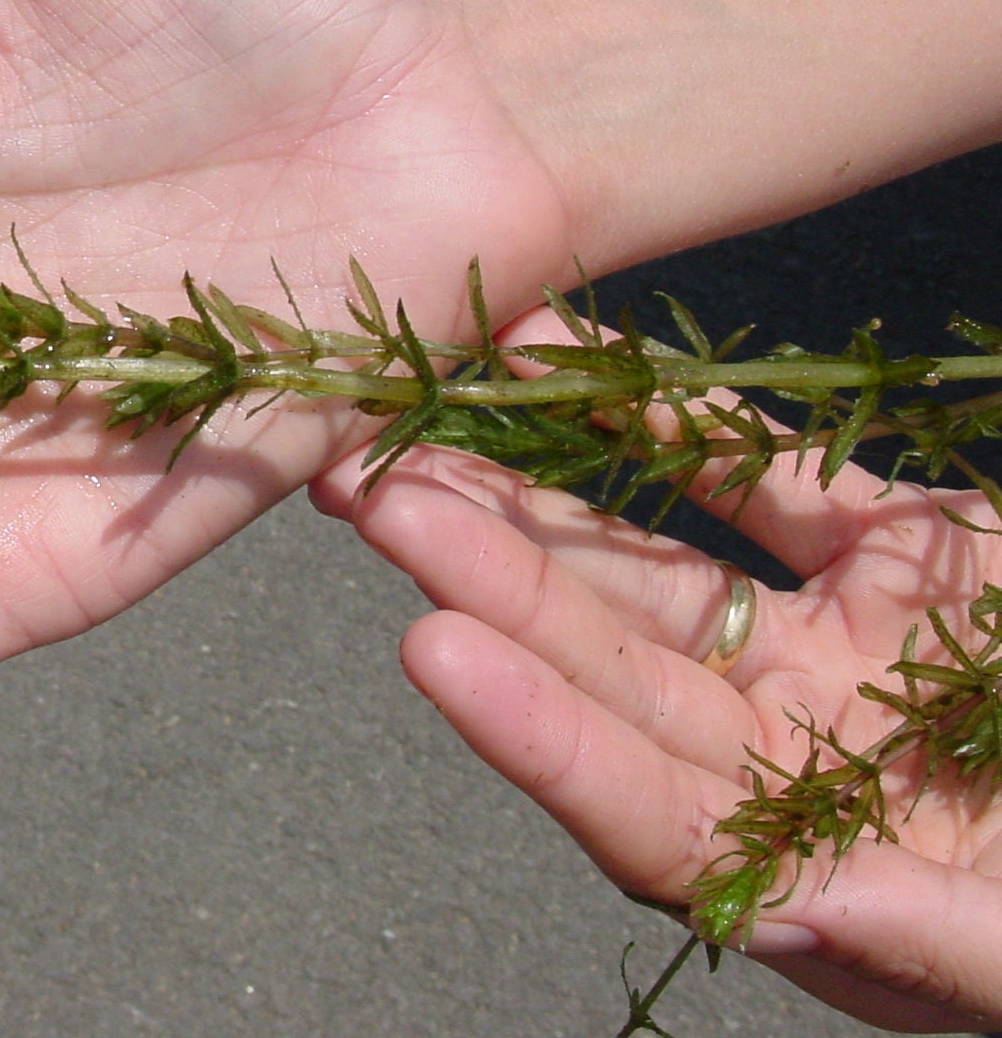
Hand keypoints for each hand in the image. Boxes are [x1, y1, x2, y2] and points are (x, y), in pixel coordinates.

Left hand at [313, 309, 1001, 1032]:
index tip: (433, 646)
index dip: (541, 733)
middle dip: (489, 578)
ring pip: (652, 560)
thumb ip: (933, 946)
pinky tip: (561, 360)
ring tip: (416, 422)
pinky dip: (664, 420)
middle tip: (373, 494)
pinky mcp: (895, 557)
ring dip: (536, 490)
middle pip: (610, 665)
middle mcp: (788, 756)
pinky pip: (759, 478)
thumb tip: (801, 924)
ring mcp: (830, 648)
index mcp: (813, 867)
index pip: (645, 806)